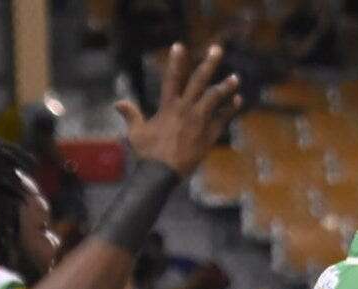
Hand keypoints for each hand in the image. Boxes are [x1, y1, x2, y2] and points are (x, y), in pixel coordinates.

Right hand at [114, 44, 243, 176]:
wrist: (162, 173)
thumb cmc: (147, 154)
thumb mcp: (136, 133)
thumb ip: (131, 115)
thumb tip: (118, 103)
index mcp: (167, 107)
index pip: (171, 78)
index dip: (176, 61)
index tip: (180, 45)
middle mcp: (185, 110)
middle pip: (199, 81)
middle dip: (209, 64)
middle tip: (218, 49)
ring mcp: (198, 121)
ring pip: (215, 98)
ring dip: (226, 86)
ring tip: (236, 77)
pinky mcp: (209, 135)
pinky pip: (222, 119)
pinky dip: (230, 109)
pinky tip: (238, 100)